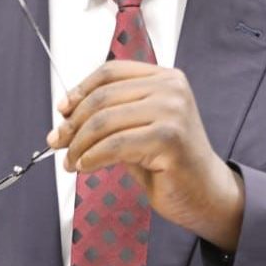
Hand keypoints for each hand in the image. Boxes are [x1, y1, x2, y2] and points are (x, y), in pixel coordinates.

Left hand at [46, 61, 244, 250]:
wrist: (206, 193)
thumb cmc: (172, 163)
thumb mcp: (138, 128)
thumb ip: (111, 115)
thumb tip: (67, 113)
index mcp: (165, 78)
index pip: (111, 72)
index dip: (80, 89)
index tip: (63, 110)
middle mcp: (171, 88)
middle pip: (104, 96)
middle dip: (73, 122)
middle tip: (59, 142)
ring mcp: (173, 111)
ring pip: (106, 121)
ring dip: (80, 144)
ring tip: (71, 160)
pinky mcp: (170, 138)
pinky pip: (116, 145)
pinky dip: (93, 156)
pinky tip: (86, 165)